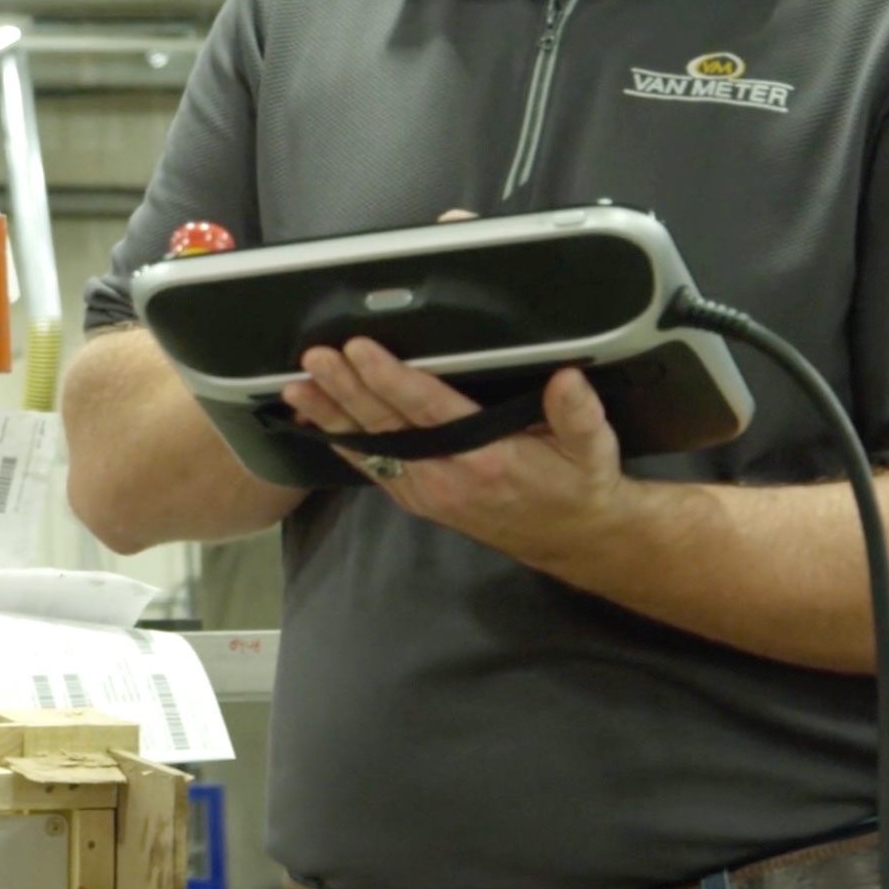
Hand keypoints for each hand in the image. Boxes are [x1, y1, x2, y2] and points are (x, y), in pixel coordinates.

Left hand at [279, 208, 631, 567]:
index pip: (429, 411)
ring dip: (331, 415)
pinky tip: (313, 420)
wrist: (571, 538)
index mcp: (487, 458)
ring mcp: (428, 492)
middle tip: (314, 357)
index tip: (359, 351)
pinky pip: (372, 465)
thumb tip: (567, 378)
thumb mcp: (592, 448)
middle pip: (387, 425)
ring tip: (296, 386)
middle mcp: (448, 477)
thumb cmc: (577, 483)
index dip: (391, 379)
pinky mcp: (417, 497)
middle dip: (346, 390)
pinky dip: (340, 440)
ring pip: (371, 446)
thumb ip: (578, 413)